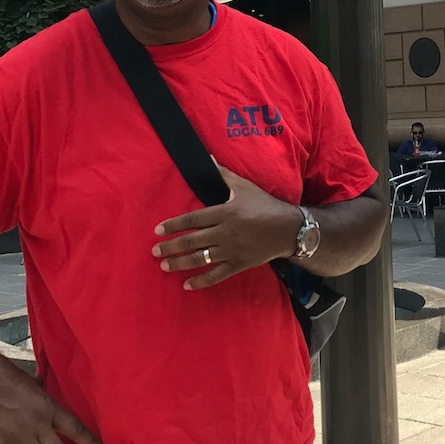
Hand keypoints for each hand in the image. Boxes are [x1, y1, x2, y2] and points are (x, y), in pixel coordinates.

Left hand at [153, 164, 300, 290]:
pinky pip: (217, 275)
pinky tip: (186, 285)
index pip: (193, 219)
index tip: (158, 230)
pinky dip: (201, 281)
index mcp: (225, 213)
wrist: (288, 229)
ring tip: (165, 266)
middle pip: (192, 241)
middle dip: (171, 247)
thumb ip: (222, 174)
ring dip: (180, 263)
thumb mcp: (244, 187)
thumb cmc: (264, 205)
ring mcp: (231, 251)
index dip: (174, 225)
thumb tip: (207, 158)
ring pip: (201, 259)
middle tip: (155, 251)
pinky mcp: (239, 264)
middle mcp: (225, 233)